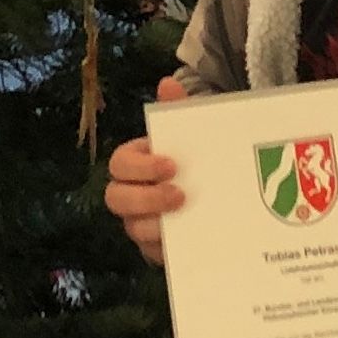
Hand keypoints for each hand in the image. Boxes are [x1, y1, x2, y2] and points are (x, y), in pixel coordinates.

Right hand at [104, 73, 187, 264]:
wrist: (222, 198)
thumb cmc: (198, 162)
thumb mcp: (195, 136)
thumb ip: (180, 112)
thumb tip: (167, 82)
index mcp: (136, 164)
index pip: (119, 163)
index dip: (139, 166)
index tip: (171, 165)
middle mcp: (132, 195)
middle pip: (115, 198)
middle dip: (144, 197)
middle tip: (179, 195)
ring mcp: (143, 225)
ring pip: (133, 230)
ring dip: (155, 225)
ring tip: (185, 218)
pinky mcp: (158, 251)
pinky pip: (153, 254)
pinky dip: (168, 249)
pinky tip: (192, 241)